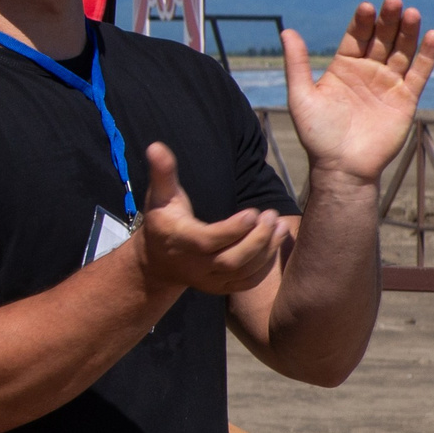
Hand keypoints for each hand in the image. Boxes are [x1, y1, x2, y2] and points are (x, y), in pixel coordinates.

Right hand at [136, 142, 283, 295]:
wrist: (158, 260)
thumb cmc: (164, 221)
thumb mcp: (160, 196)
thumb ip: (163, 172)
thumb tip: (156, 145)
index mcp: (181, 241)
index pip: (209, 240)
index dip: (233, 229)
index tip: (253, 211)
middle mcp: (195, 265)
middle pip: (231, 260)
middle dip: (256, 239)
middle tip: (270, 216)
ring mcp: (209, 279)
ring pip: (243, 272)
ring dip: (266, 250)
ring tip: (278, 225)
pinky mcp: (221, 287)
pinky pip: (248, 281)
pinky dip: (265, 265)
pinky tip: (273, 243)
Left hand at [284, 0, 433, 185]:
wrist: (341, 167)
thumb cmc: (317, 134)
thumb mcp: (301, 96)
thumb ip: (297, 64)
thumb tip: (286, 31)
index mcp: (344, 67)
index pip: (356, 37)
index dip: (362, 22)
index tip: (366, 6)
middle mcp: (368, 72)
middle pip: (382, 39)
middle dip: (388, 20)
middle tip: (394, 1)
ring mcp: (388, 84)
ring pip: (402, 52)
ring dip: (408, 32)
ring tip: (412, 13)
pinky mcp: (406, 99)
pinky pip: (419, 74)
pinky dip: (426, 55)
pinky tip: (431, 35)